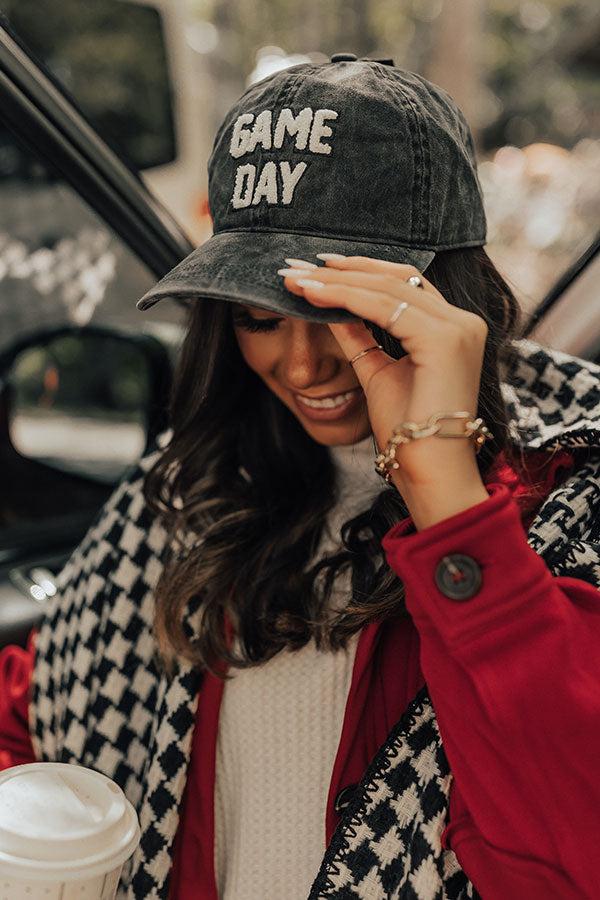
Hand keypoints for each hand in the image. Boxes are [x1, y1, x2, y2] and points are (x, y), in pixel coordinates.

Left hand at [280, 254, 488, 496]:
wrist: (427, 469)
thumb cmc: (407, 431)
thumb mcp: (377, 373)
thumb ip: (361, 338)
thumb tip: (332, 309)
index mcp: (453, 329)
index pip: (404, 284)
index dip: (361, 271)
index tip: (318, 268)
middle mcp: (463, 322)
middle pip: (396, 278)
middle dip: (342, 270)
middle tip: (297, 266)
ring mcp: (457, 328)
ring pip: (386, 288)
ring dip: (336, 281)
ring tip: (296, 279)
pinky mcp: (445, 338)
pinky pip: (383, 307)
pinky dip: (344, 297)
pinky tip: (312, 295)